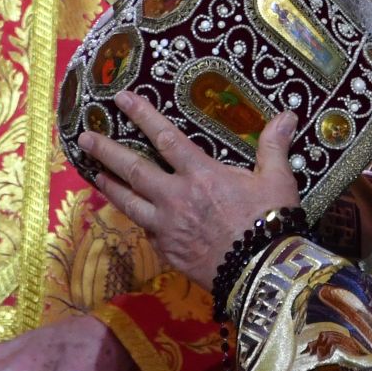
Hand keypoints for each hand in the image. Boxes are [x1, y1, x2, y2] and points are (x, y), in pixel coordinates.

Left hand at [79, 93, 299, 290]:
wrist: (261, 272)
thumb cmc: (270, 221)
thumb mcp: (277, 179)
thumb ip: (273, 146)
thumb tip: (287, 115)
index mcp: (201, 174)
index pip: (165, 137)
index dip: (142, 115)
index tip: (120, 98)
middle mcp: (176, 197)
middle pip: (133, 170)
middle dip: (106, 151)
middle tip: (84, 138)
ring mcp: (167, 227)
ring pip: (129, 202)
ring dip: (109, 186)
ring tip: (93, 173)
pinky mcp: (167, 251)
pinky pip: (146, 230)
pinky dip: (136, 219)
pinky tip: (131, 215)